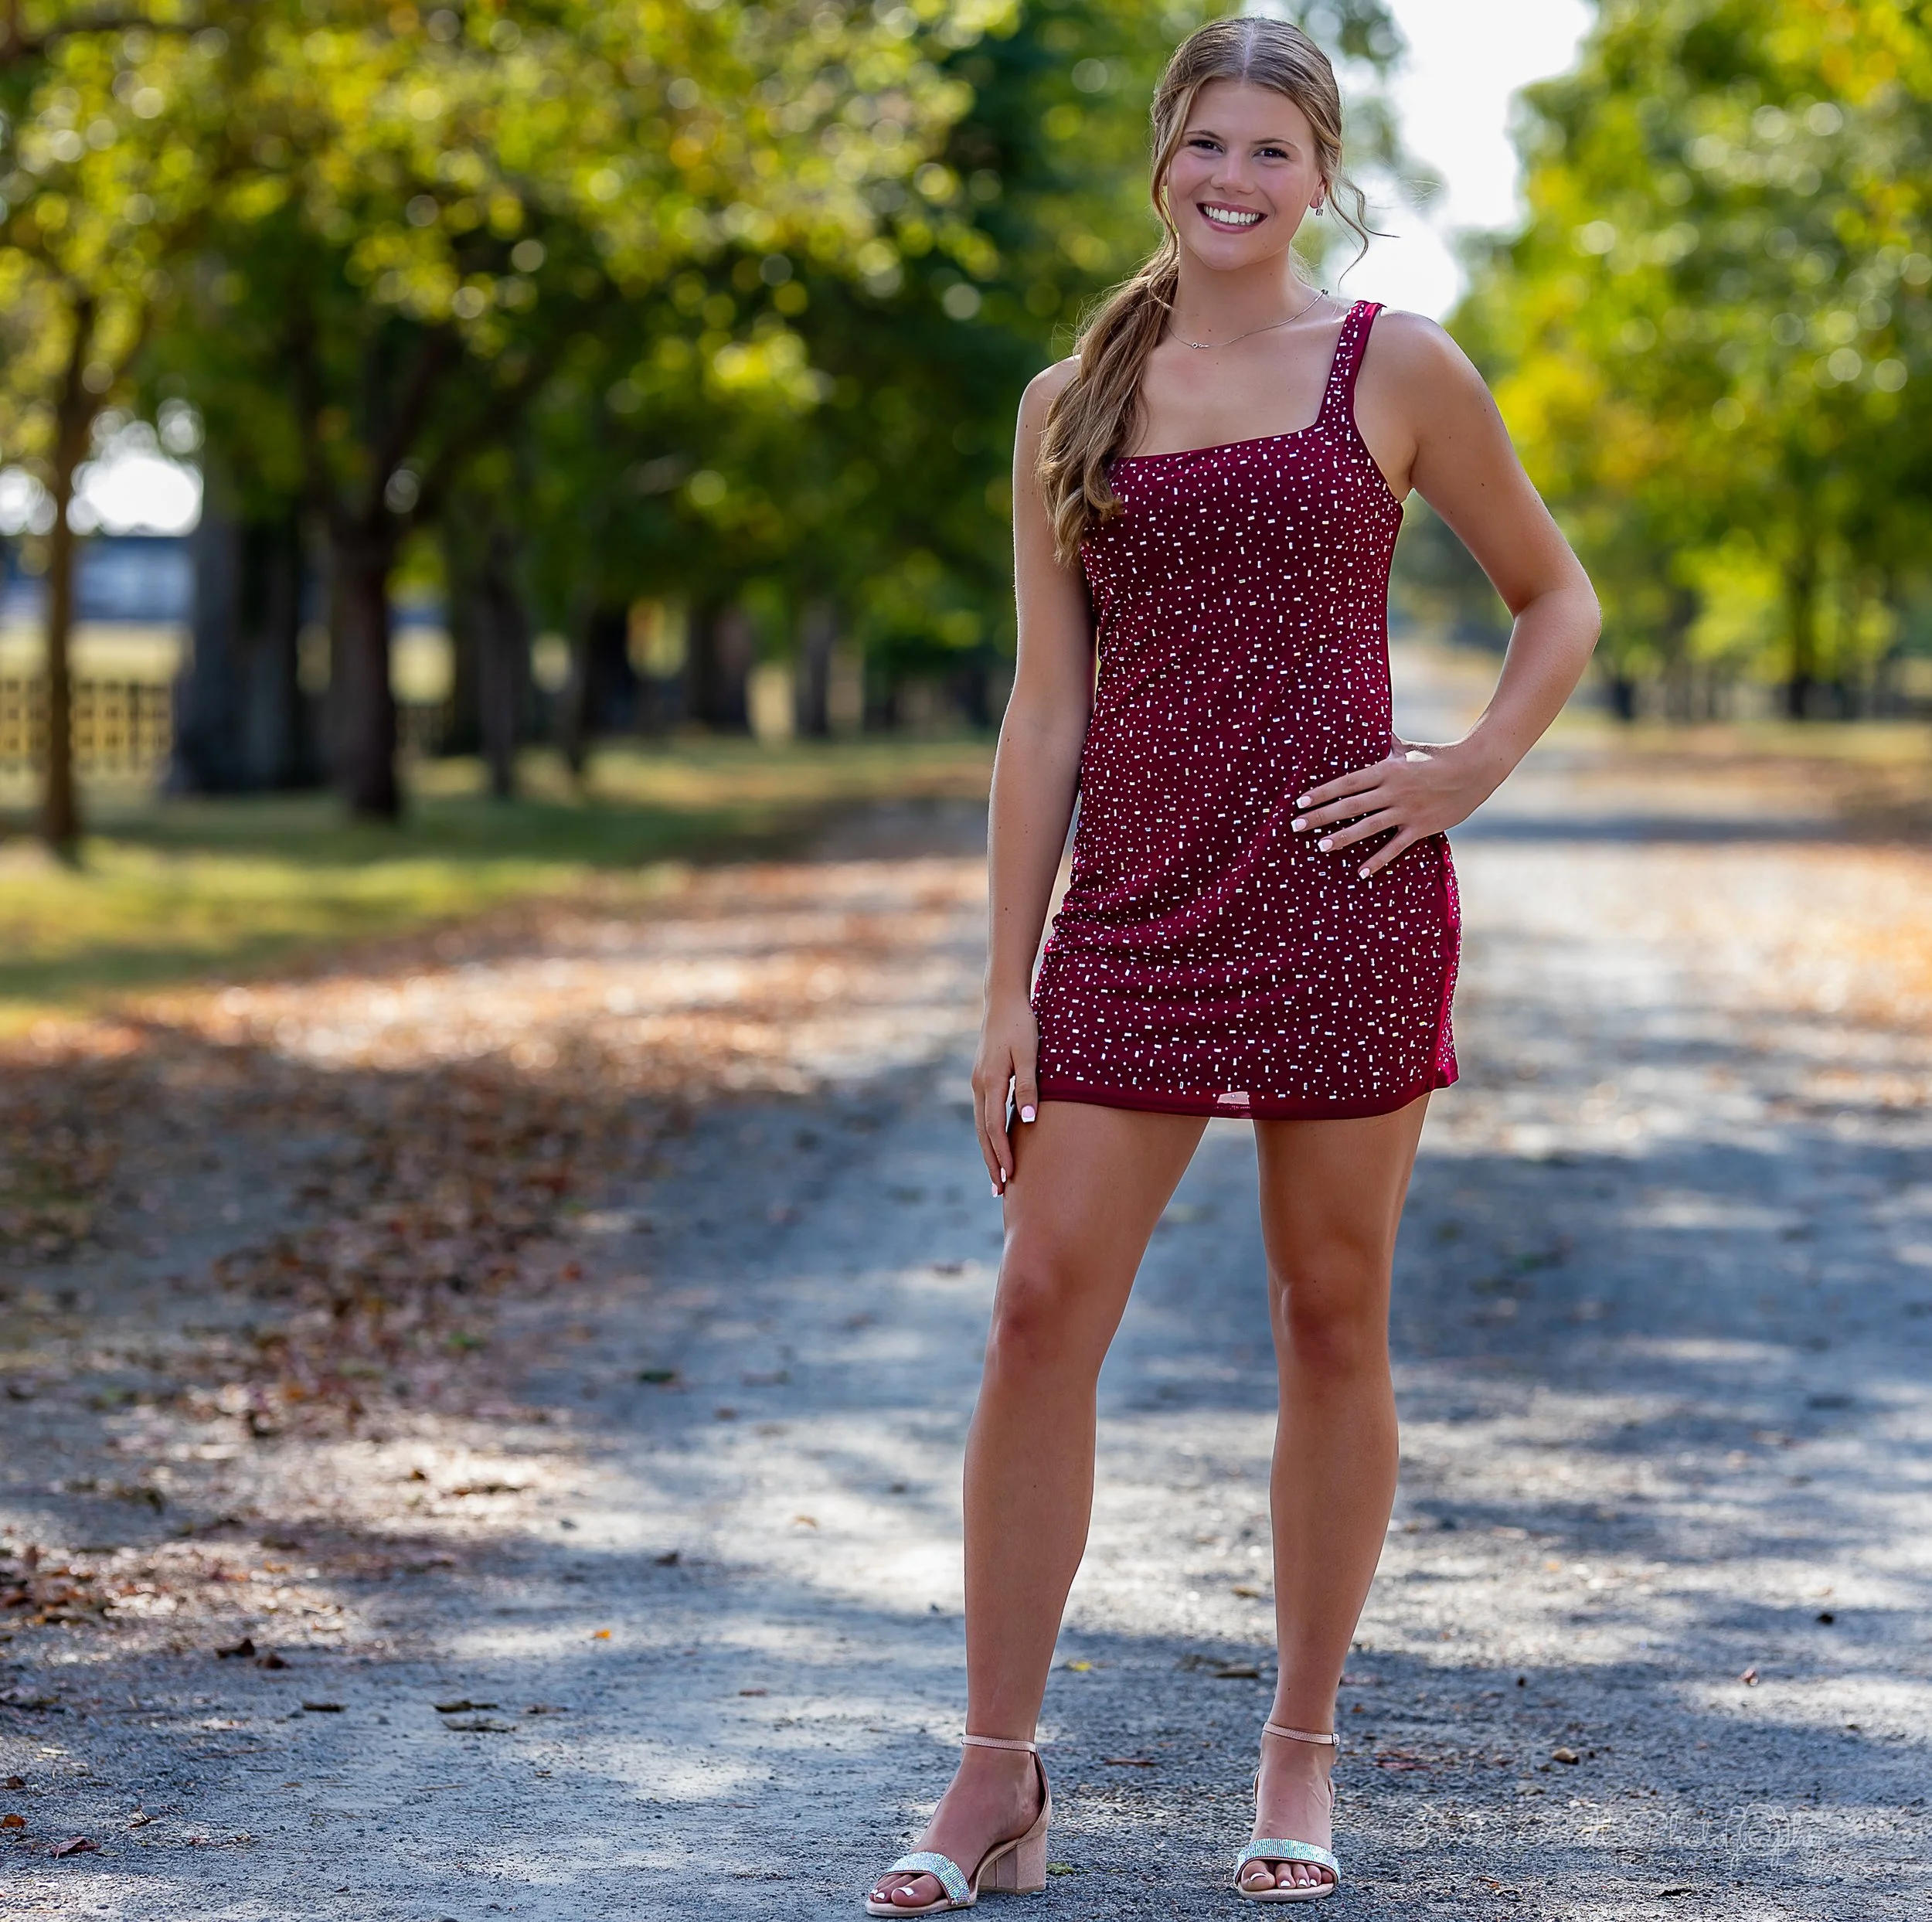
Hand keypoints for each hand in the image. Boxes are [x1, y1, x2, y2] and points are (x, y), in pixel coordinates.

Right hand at [971, 991, 1038, 1196]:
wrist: (1003, 1000)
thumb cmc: (1022, 1024)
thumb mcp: (1030, 1053)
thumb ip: (1029, 1086)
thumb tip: (1027, 1120)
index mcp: (991, 1081)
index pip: (995, 1127)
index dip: (1002, 1153)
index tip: (1010, 1176)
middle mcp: (979, 1086)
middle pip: (983, 1132)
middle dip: (991, 1162)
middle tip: (999, 1191)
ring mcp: (977, 1082)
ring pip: (981, 1125)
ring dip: (988, 1152)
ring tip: (997, 1176)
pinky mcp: (981, 1078)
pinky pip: (983, 1114)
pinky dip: (988, 1135)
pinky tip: (995, 1144)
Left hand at [1289, 737, 1497, 876]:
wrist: (1476, 768)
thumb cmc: (1439, 756)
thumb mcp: (1410, 749)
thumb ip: (1388, 745)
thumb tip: (1374, 730)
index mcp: (1387, 769)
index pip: (1347, 782)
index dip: (1322, 793)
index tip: (1300, 802)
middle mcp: (1393, 791)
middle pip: (1350, 805)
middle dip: (1321, 816)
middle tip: (1295, 826)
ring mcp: (1407, 811)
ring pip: (1368, 827)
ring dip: (1343, 838)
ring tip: (1320, 846)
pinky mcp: (1421, 827)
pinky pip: (1395, 847)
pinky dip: (1378, 861)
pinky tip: (1360, 872)